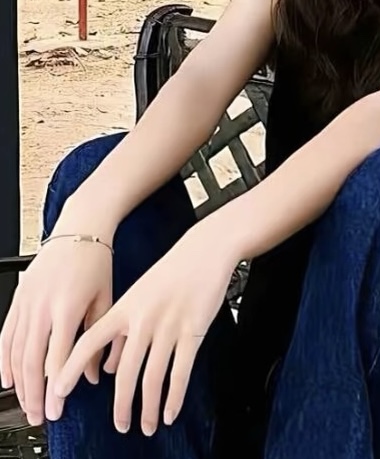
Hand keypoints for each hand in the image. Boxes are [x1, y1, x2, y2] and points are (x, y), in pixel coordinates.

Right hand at [0, 236, 113, 425]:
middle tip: (41, 415)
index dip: (56, 388)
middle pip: (31, 362)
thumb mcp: (106, 299)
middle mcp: (41, 308)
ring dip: (19, 384)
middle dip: (34, 394)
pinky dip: (4, 360)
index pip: (57, 359)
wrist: (79, 229)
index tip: (59, 409)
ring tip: (27, 404)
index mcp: (66, 308)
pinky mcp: (18, 299)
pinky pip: (5, 336)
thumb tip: (95, 374)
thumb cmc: (96, 261)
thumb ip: (100, 339)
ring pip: (15, 353)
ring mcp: (26, 304)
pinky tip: (8, 379)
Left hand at [54, 223, 234, 435]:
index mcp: (126, 308)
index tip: (59, 392)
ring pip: (152, 377)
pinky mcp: (193, 331)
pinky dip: (174, 396)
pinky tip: (171, 409)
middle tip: (120, 424)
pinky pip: (180, 372)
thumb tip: (110, 365)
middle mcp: (143, 319)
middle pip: (124, 372)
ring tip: (148, 424)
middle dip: (121, 405)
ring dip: (148, 408)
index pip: (89, 343)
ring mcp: (169, 326)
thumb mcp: (140, 293)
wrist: (206, 249)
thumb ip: (122, 327)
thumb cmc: (174, 269)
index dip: (71, 370)